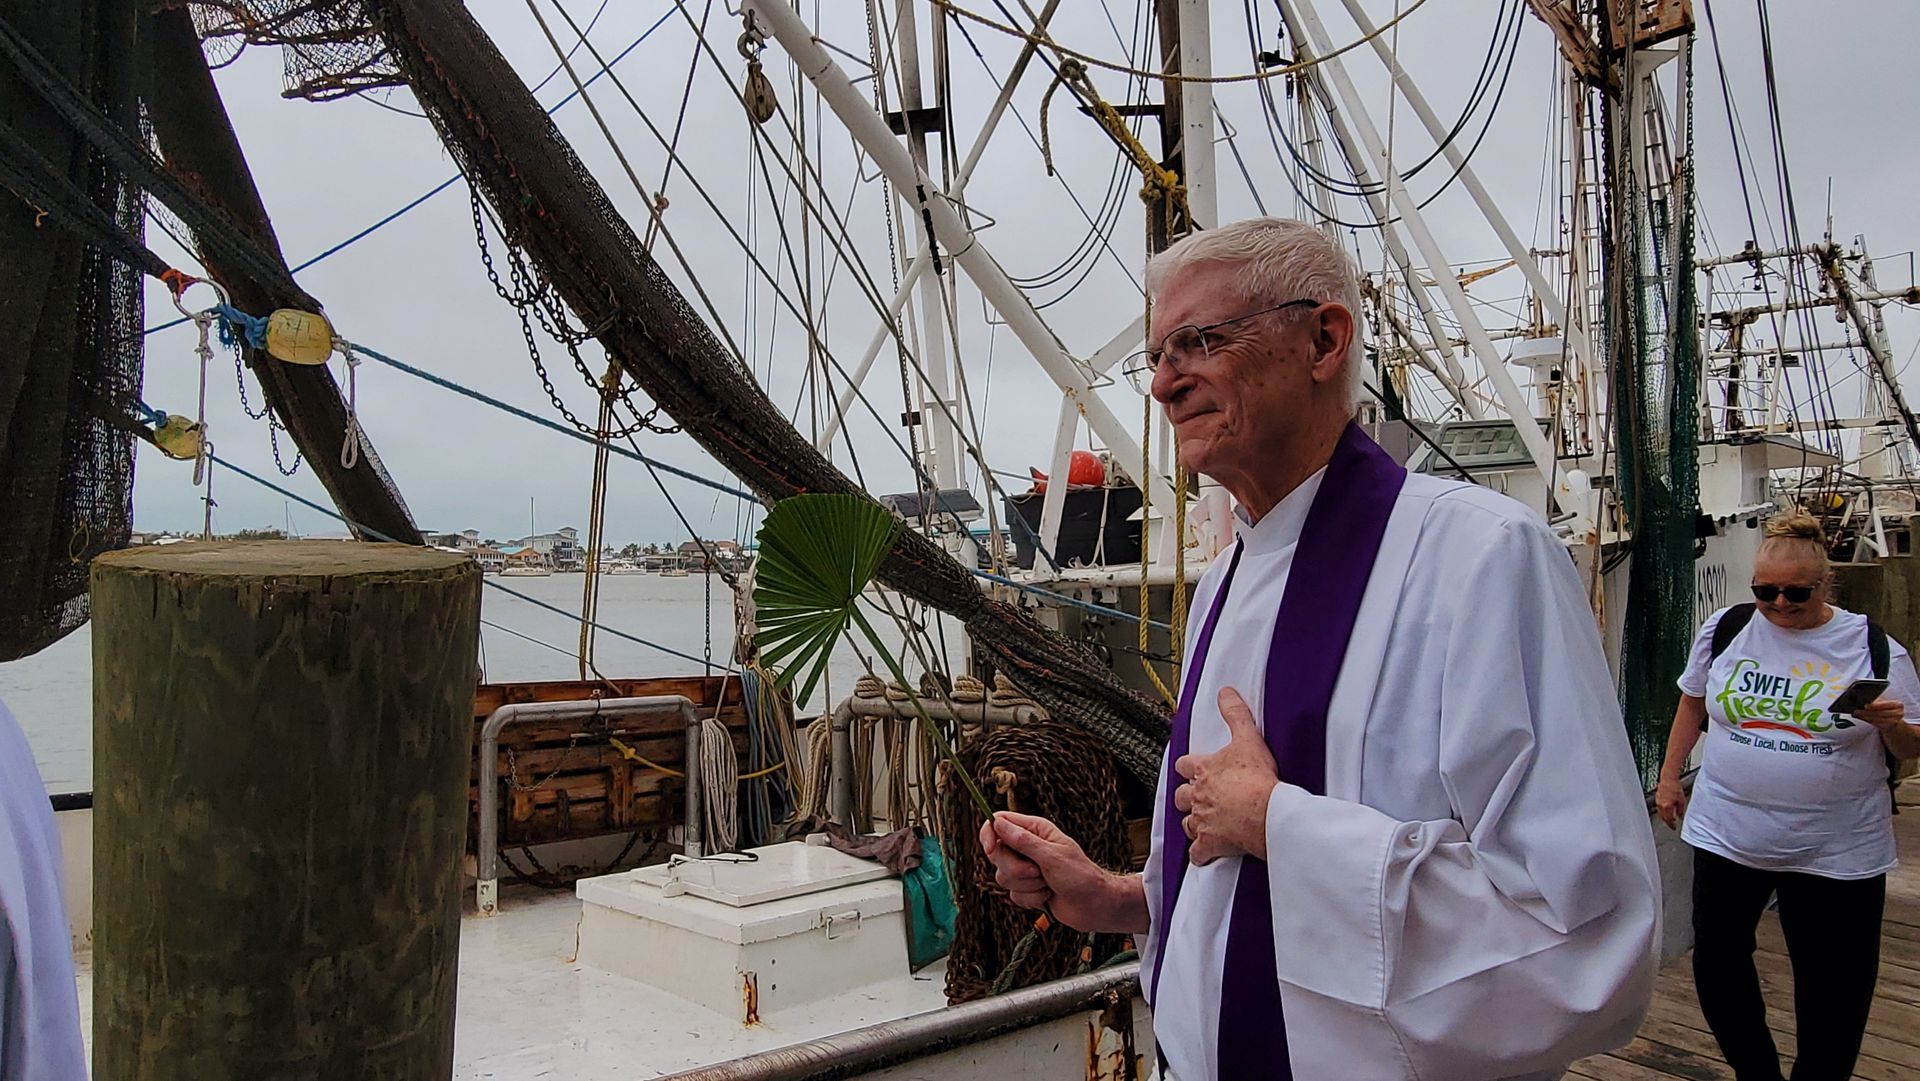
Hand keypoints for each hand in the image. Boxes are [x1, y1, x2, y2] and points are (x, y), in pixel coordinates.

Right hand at [977, 811, 1123, 931]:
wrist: (1095, 906)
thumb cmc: (1082, 877)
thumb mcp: (1053, 856)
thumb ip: (1023, 841)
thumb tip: (999, 823)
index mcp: (1035, 830)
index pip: (999, 822)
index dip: (990, 835)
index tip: (991, 850)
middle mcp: (1027, 847)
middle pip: (997, 853)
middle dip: (1014, 868)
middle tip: (1036, 872)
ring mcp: (1026, 869)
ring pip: (1003, 876)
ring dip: (1026, 885)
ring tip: (1047, 884)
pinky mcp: (1027, 888)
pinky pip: (1013, 894)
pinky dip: (1030, 899)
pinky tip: (1047, 896)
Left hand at [1172, 687, 1280, 864]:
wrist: (1266, 812)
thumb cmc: (1257, 778)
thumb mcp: (1247, 738)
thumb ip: (1235, 714)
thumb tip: (1225, 692)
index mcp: (1203, 771)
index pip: (1184, 766)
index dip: (1188, 768)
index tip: (1192, 769)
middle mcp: (1197, 796)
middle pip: (1181, 796)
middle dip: (1187, 796)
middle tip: (1197, 798)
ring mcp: (1202, 821)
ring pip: (1187, 824)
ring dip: (1193, 823)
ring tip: (1203, 823)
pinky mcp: (1210, 844)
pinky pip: (1197, 853)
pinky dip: (1200, 854)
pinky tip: (1205, 854)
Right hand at [1654, 773, 1687, 829]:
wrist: (1668, 779)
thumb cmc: (1675, 788)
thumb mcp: (1681, 801)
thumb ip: (1680, 810)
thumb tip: (1679, 816)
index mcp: (1667, 807)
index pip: (1668, 820)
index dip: (1671, 825)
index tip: (1674, 827)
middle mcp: (1661, 805)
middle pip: (1663, 817)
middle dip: (1667, 822)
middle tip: (1671, 824)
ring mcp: (1658, 802)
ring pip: (1660, 813)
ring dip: (1664, 817)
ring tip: (1669, 818)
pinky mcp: (1656, 798)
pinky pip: (1659, 808)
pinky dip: (1662, 811)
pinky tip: (1666, 810)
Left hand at [1854, 697, 1904, 730]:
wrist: (1892, 720)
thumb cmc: (1884, 709)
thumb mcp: (1882, 703)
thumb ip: (1875, 701)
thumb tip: (1863, 699)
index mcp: (1898, 705)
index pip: (1885, 704)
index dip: (1875, 705)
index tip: (1865, 705)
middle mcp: (1899, 713)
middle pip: (1881, 713)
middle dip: (1867, 712)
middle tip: (1856, 711)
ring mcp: (1896, 722)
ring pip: (1879, 719)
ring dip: (1867, 717)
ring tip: (1857, 715)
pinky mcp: (1890, 728)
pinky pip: (1878, 725)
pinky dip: (1869, 721)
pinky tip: (1863, 719)